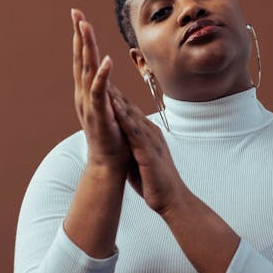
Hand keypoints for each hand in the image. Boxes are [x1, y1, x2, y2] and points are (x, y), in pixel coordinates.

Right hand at [71, 8, 129, 170]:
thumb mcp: (108, 108)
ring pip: (86, 70)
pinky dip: (102, 76)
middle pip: (80, 58)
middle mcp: (84, 95)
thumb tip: (104, 75)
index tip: (79, 16)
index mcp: (87, 92)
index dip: (81, 38)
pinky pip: (99, 92)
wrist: (109, 164)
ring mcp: (89, 104)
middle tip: (75, 12)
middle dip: (78, 34)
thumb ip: (104, 92)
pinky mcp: (99, 114)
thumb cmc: (112, 137)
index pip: (83, 59)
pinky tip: (106, 61)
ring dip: (86, 47)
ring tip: (85, 26)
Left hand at [108, 84, 187, 214]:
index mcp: (148, 134)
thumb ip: (132, 148)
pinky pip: (135, 132)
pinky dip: (124, 118)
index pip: (128, 111)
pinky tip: (115, 107)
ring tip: (103, 82)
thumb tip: (121, 144)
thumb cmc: (156, 184)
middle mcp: (150, 132)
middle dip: (113, 90)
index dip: (114, 96)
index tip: (99, 82)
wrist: (174, 200)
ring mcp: (151, 141)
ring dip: (117, 98)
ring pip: (131, 114)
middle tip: (98, 71)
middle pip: (129, 107)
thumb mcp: (141, 160)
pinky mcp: (149, 152)